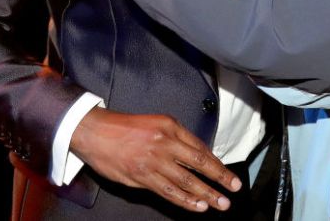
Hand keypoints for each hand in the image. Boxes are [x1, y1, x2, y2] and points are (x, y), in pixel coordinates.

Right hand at [70, 108, 240, 212]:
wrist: (94, 132)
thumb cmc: (125, 127)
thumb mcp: (155, 123)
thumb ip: (176, 139)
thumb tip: (198, 156)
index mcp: (170, 126)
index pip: (200, 148)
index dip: (216, 163)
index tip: (229, 174)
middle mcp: (164, 142)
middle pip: (199, 163)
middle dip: (219, 178)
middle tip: (235, 188)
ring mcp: (154, 161)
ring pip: (186, 181)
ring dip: (206, 194)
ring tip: (221, 203)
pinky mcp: (142, 177)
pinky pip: (168, 191)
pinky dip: (185, 200)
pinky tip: (198, 206)